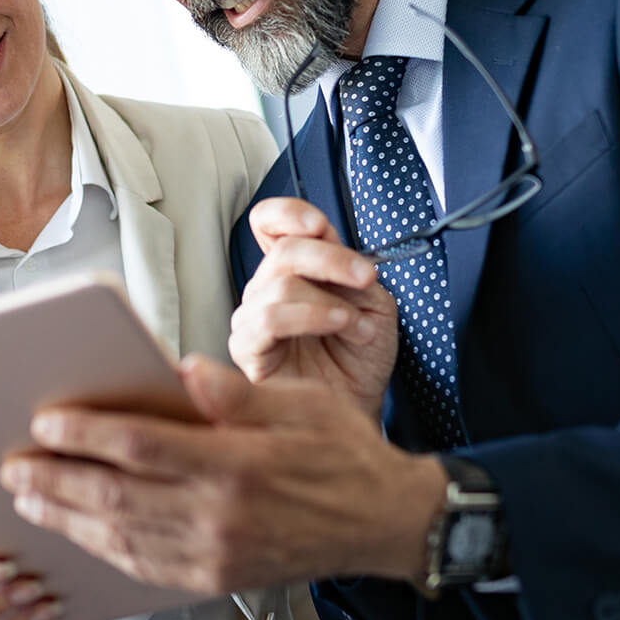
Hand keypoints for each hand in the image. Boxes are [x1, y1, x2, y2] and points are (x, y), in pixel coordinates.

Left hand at [0, 354, 447, 595]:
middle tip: (13, 465)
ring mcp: (216, 554)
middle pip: (116, 497)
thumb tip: (180, 371)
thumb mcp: (297, 403)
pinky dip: (103, 551)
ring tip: (28, 500)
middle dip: (55, 480)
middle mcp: (221, 515)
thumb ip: (233, 393)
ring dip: (67, 519)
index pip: (141, 446)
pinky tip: (79, 534)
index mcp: (237, 463)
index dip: (85, 434)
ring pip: (121, 538)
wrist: (383, 521)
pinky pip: (145, 567)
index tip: (45, 420)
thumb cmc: (341, 454)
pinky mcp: (216, 577)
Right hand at [230, 197, 397, 417]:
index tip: (318, 224)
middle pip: (283, 250)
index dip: (287, 214)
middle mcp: (267, 288)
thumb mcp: (371, 301)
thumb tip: (330, 240)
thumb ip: (350, 267)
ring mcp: (253, 318)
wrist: (361, 406)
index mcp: (294, 269)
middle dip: (331, 259)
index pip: (269, 222)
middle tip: (364, 277)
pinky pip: (267, 320)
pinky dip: (310, 316)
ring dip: (329, 300)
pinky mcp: (247, 349)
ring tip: (358, 324)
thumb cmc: (361, 357)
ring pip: (279, 283)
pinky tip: (338, 326)